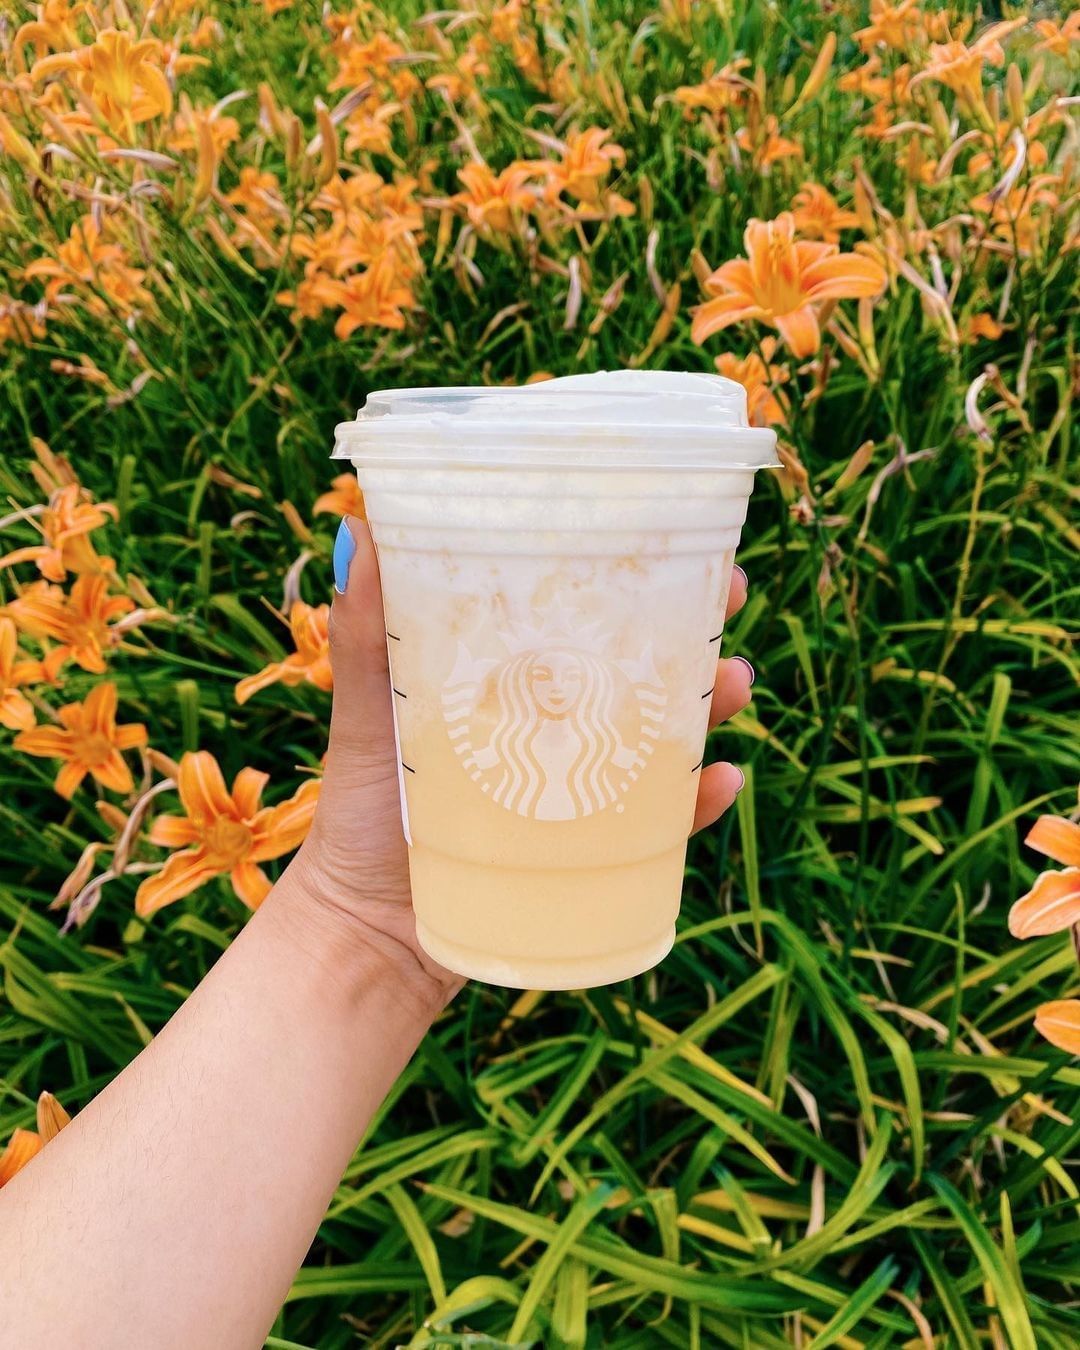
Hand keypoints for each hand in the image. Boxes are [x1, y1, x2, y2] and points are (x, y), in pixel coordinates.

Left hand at [291, 516, 754, 1000]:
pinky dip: (695, 802)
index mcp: (507, 683)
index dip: (624, 577)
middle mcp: (554, 728)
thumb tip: (360, 532)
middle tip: (731, 596)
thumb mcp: (366, 714)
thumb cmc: (360, 814)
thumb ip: (363, 635)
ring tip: (734, 683)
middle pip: (637, 667)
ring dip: (710, 706)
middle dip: (691, 629)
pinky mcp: (594, 852)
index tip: (670, 536)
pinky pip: (663, 825)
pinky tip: (721, 780)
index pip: (575, 616)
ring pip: (664, 737)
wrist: (369, 932)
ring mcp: (581, 790)